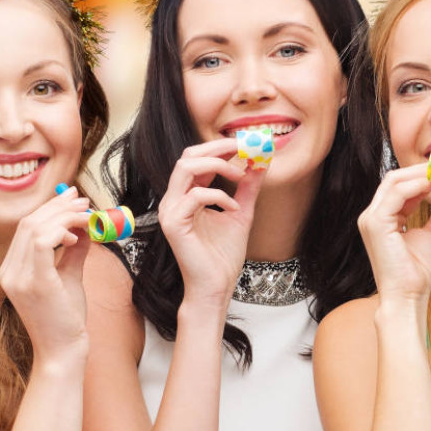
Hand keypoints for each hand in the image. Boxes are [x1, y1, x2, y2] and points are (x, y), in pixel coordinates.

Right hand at [0, 185, 91, 363]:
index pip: (26, 228)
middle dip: (58, 206)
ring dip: (65, 215)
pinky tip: (78, 234)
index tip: (72, 198)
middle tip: (83, 199)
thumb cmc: (65, 318)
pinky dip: (62, 229)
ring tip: (88, 215)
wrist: (63, 352)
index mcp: (12, 270)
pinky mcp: (34, 283)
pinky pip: (44, 242)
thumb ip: (73, 251)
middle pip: (29, 222)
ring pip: (36, 227)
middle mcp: (9, 272)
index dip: (50, 208)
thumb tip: (84, 226)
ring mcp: (17, 278)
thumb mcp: (68, 276)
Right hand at [157, 137, 265, 308]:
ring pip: (185, 168)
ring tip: (240, 175)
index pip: (197, 159)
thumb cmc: (223, 256)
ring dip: (217, 166)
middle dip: (217, 148)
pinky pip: (194, 196)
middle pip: (187, 156)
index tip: (246, 144)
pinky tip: (234, 208)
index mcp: (186, 195)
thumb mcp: (241, 213)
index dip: (221, 147)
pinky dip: (219, 196)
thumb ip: (248, 188)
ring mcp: (170, 211)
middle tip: (244, 148)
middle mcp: (174, 200)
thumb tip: (260, 162)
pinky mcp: (173, 224)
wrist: (215, 287)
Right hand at [357, 163, 430, 304]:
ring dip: (422, 175)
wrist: (408, 297)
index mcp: (383, 218)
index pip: (400, 186)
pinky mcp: (375, 223)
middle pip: (395, 178)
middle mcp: (372, 215)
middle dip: (422, 170)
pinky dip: (417, 186)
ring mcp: (370, 218)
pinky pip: (396, 194)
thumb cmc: (417, 274)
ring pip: (394, 181)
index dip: (423, 176)